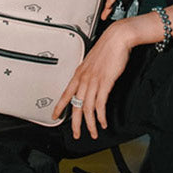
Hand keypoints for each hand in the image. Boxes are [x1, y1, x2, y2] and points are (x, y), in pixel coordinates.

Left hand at [52, 22, 132, 138]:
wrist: (117, 38)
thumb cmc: (108, 48)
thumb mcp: (93, 62)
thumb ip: (89, 74)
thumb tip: (89, 83)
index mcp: (79, 73)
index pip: (65, 93)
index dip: (59, 106)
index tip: (55, 115)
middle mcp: (84, 78)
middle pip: (75, 105)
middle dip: (76, 123)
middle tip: (76, 134)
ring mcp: (94, 81)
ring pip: (87, 108)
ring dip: (90, 123)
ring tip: (93, 133)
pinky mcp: (105, 82)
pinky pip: (100, 104)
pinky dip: (101, 116)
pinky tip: (103, 122)